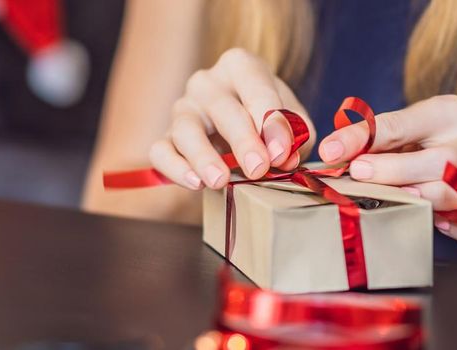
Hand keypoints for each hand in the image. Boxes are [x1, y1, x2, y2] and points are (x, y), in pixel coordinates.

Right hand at [149, 48, 314, 189]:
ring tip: (220, 181)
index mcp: (240, 66)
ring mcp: (182, 108)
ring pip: (186, 129)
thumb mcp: (293, 122)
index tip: (282, 152)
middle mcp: (206, 82)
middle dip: (242, 140)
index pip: (256, 87)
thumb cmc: (269, 123)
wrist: (241, 139)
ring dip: (203, 156)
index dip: (271, 120)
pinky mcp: (165, 137)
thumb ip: (296, 135)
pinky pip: (160, 151)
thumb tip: (284, 155)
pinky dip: (175, 168)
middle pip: (222, 108)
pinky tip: (195, 183)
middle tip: (258, 168)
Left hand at [318, 95, 456, 244]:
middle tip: (362, 178)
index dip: (365, 140)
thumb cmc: (417, 144)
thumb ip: (364, 138)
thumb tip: (331, 154)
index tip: (334, 154)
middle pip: (443, 162)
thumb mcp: (392, 131)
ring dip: (434, 202)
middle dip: (397, 173)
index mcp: (448, 113)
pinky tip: (442, 225)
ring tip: (403, 202)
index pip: (404, 124)